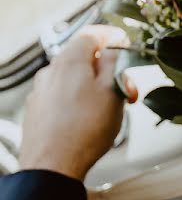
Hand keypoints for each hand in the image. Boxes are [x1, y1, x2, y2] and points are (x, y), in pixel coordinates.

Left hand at [19, 25, 135, 181]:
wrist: (53, 164)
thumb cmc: (85, 130)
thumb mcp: (113, 91)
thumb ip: (114, 63)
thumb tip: (115, 47)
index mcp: (70, 61)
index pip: (92, 34)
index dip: (112, 37)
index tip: (124, 44)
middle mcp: (50, 72)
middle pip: (83, 58)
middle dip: (107, 69)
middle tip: (125, 89)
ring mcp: (41, 91)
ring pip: (73, 78)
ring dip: (94, 86)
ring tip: (111, 109)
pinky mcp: (37, 110)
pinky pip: (62, 96)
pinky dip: (79, 100)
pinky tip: (90, 120)